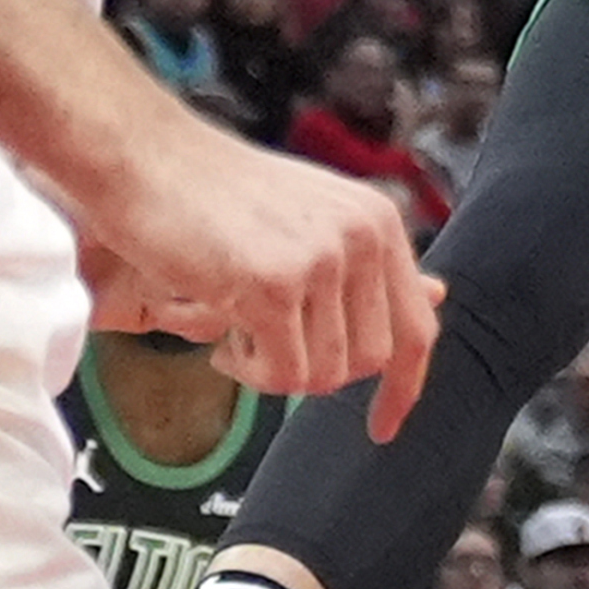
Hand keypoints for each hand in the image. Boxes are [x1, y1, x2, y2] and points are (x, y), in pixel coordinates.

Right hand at [83, 117, 444, 441]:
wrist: (148, 159)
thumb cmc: (220, 192)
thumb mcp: (314, 215)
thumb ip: (368, 261)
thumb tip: (439, 296)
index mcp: (378, 220)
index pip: (417, 325)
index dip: (404, 387)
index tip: (383, 429)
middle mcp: (362, 235)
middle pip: (368, 362)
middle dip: (315, 369)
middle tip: (264, 343)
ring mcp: (320, 259)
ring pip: (324, 376)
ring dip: (274, 370)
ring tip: (238, 329)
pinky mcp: (273, 285)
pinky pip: (281, 374)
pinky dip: (248, 372)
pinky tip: (222, 336)